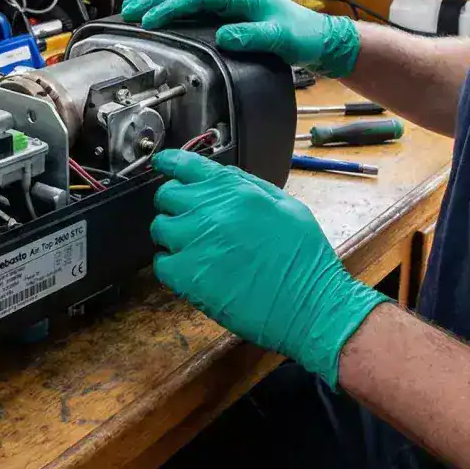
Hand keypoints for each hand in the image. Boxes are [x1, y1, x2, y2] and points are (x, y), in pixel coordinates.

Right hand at [121, 0, 359, 77]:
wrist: (320, 40)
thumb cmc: (303, 36)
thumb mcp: (281, 38)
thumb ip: (254, 37)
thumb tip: (225, 37)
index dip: (173, 6)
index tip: (152, 19)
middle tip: (129, 12)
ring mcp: (230, 2)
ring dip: (161, 2)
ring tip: (135, 13)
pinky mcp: (230, 13)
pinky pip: (195, 7)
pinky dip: (173, 10)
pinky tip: (161, 18)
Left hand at [149, 150, 389, 386]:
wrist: (309, 305)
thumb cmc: (304, 258)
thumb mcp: (287, 206)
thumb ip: (249, 186)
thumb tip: (222, 175)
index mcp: (234, 190)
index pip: (184, 164)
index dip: (170, 162)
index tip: (163, 164)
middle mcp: (209, 210)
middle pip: (166, 195)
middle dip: (175, 203)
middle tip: (191, 219)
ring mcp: (194, 242)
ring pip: (160, 228)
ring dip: (172, 235)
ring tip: (194, 248)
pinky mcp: (187, 276)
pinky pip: (161, 263)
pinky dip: (171, 266)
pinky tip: (192, 270)